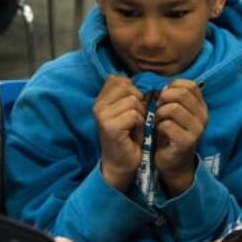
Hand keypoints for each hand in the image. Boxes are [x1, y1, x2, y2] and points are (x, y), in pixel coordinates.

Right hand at [93, 76, 146, 191]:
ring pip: (133, 101)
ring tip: (134, 126)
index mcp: (100, 100)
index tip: (131, 107)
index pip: (118, 79)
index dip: (131, 90)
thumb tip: (142, 81)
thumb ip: (128, 94)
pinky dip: (139, 124)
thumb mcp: (126, 111)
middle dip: (138, 102)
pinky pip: (134, 115)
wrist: (121, 163)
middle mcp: (98, 106)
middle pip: (127, 87)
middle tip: (134, 119)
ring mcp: (103, 116)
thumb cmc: (128, 136)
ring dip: (140, 114)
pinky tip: (133, 133)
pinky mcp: (111, 127)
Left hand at [154, 80, 207, 194]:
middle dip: (164, 99)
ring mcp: (197, 130)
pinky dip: (158, 126)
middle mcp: (203, 117)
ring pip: (173, 108)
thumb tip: (164, 86)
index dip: (172, 87)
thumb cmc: (171, 133)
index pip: (189, 85)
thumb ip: (173, 97)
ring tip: (159, 121)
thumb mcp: (175, 112)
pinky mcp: (187, 142)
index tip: (164, 97)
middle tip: (158, 109)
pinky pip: (167, 125)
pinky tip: (160, 132)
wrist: (174, 163)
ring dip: (160, 113)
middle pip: (181, 94)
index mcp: (201, 107)